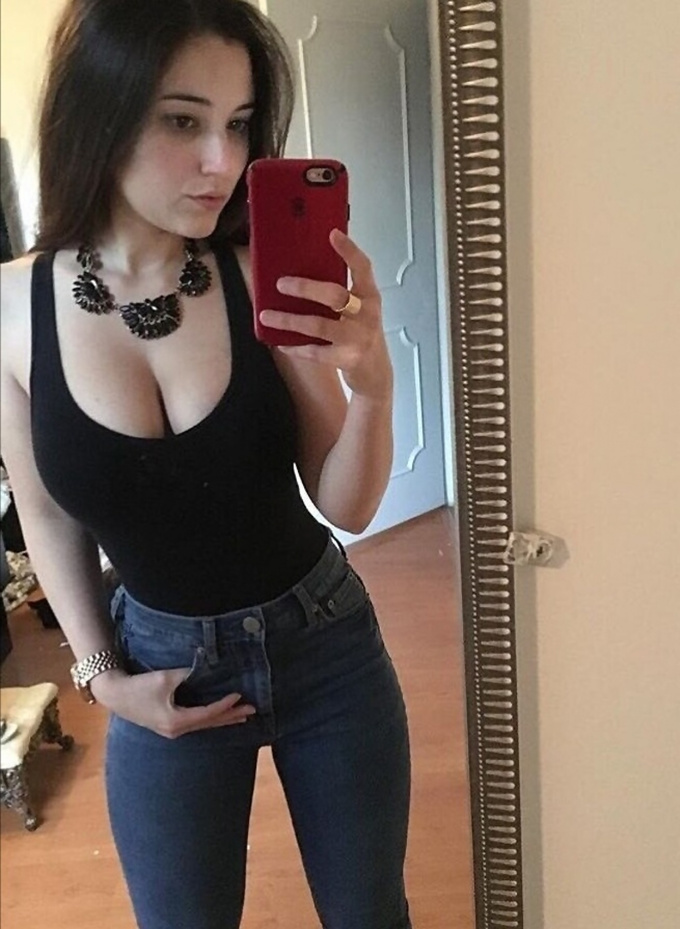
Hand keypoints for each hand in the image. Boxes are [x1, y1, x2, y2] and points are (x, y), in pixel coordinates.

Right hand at [90, 668, 255, 738]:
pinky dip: (210, 719)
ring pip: (204, 726)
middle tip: (252, 711)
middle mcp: (176, 730)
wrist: (116, 694)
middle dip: (231, 716)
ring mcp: (172, 731)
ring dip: (222, 719)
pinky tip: (218, 717)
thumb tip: (206, 667)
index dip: (224, 705)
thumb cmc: (139, 686)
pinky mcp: (168, 726)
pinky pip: (196, 724)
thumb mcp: (165, 678)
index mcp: (176, 721)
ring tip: (242, 717)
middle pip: (209, 724)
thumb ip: (188, 674)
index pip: (207, 714)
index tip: (239, 695)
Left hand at [258, 229, 392, 400]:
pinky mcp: (347, 359)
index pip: (363, 268)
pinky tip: (281, 342)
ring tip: (267, 315)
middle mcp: (366, 315)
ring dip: (290, 320)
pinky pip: (316, 352)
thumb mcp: (358, 310)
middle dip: (306, 288)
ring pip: (319, 325)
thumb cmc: (361, 335)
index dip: (349, 251)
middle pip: (335, 295)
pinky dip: (295, 347)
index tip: (332, 234)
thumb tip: (300, 273)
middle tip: (281, 284)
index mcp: (369, 296)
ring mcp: (358, 338)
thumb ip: (340, 294)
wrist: (376, 373)